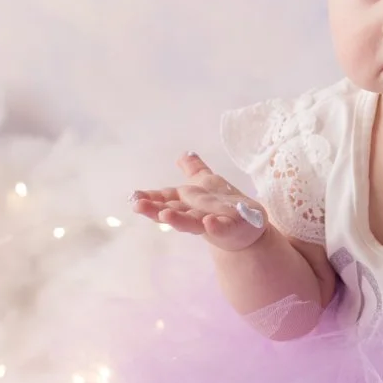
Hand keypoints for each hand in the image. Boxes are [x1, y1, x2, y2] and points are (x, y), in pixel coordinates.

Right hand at [130, 152, 268, 252]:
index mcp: (188, 202)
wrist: (249, 226)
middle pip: (173, 211)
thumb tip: (183, 154)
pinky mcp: (230, 228)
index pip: (166, 198)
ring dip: (178, 219)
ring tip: (165, 215)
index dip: (150, 198)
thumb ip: (194, 170)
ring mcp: (211, 222)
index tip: (133, 198)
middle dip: (156, 210)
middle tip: (138, 206)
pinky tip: (209, 223)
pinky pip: (221, 228)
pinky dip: (214, 226)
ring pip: (192, 222)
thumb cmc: (223, 206)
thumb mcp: (208, 184)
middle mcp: (195, 213)